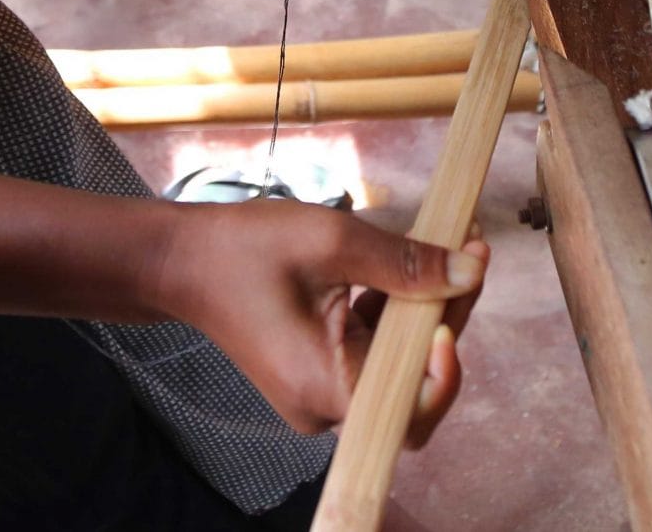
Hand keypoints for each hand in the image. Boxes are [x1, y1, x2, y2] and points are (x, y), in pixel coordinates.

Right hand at [153, 200, 490, 445]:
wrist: (181, 260)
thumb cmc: (244, 250)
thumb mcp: (333, 242)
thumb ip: (405, 263)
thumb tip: (470, 272)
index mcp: (325, 387)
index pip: (413, 408)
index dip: (448, 364)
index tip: (457, 297)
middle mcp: (325, 404)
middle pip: (412, 378)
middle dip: (447, 314)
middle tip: (470, 248)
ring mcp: (321, 390)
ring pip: (397, 360)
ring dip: (427, 305)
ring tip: (453, 243)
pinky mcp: (319, 369)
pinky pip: (373, 349)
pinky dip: (396, 309)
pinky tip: (414, 260)